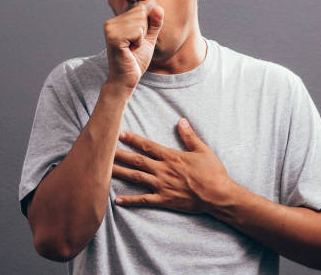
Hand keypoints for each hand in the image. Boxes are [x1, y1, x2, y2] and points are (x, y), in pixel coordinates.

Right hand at [104, 2, 163, 89]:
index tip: (136, 41)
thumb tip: (158, 8)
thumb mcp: (148, 39)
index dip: (145, 27)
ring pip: (140, 22)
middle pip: (141, 13)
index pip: (141, 9)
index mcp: (116, 21)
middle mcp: (110, 23)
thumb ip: (154, 24)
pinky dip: (139, 42)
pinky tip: (130, 51)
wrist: (126, 79)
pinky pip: (138, 31)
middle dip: (143, 31)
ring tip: (131, 48)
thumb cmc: (135, 61)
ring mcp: (110, 29)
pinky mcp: (114, 38)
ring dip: (141, 38)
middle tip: (133, 46)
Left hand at [112, 118, 236, 213]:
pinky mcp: (164, 200)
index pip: (147, 146)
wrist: (218, 196)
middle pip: (137, 160)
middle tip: (103, 149)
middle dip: (119, 154)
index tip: (119, 133)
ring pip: (136, 177)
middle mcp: (163, 170)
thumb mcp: (203, 150)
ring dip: (119, 173)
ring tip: (103, 170)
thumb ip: (189, 136)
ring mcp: (162, 186)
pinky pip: (144, 200)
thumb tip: (181, 120)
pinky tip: (117, 200)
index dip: (132, 139)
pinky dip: (130, 200)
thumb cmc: (213, 173)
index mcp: (171, 157)